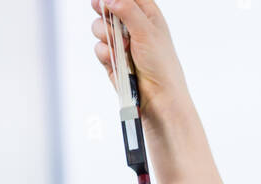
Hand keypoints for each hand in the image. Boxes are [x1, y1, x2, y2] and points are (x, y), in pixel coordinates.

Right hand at [91, 0, 188, 118]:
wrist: (158, 97)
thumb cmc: (162, 66)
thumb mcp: (146, 30)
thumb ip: (127, 10)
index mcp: (146, 14)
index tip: (106, 1)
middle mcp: (132, 26)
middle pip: (107, 7)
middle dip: (105, 13)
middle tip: (111, 20)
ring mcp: (121, 42)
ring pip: (99, 27)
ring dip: (107, 35)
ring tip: (123, 47)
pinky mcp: (113, 58)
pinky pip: (99, 47)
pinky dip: (105, 52)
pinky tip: (116, 59)